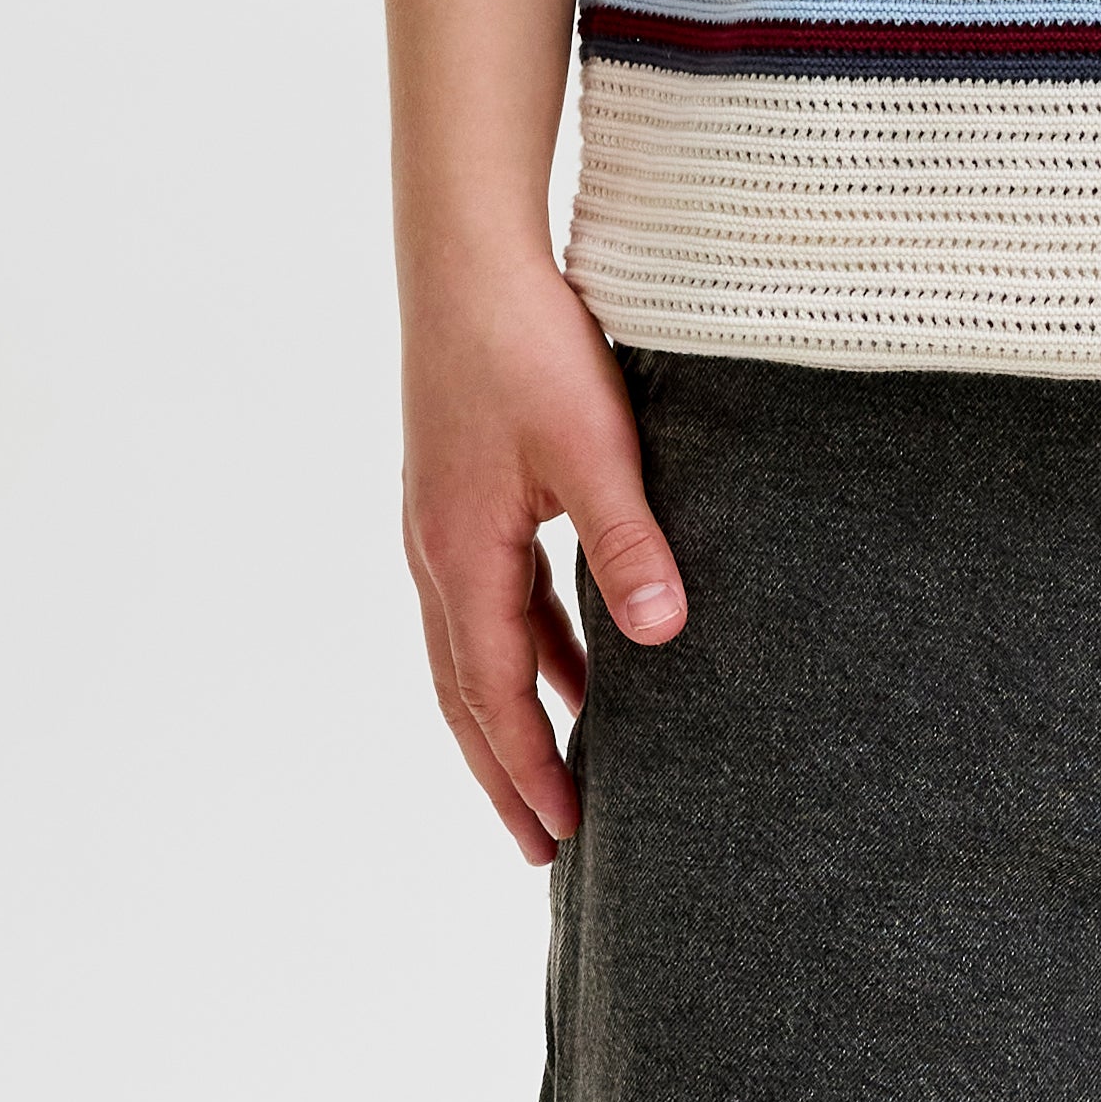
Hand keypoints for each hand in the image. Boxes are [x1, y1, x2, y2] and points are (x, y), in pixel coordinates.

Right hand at [399, 245, 681, 863]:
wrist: (467, 254)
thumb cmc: (525, 342)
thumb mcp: (592, 446)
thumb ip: (627, 541)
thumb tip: (664, 636)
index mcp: (461, 554)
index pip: (491, 693)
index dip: (527, 769)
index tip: (560, 836)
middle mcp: (436, 551)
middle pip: (465, 691)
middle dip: (506, 770)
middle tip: (543, 847)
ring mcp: (443, 522)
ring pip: (474, 646)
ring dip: (514, 711)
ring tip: (562, 770)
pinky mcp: (462, 492)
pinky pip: (491, 597)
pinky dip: (527, 647)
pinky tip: (575, 661)